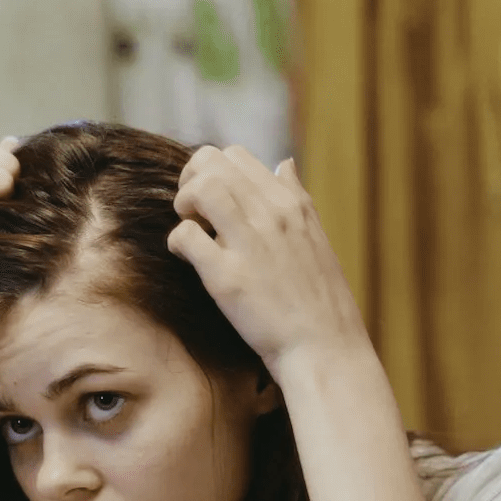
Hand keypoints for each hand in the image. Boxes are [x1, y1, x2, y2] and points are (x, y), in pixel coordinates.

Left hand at [166, 145, 370, 380]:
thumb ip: (295, 197)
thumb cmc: (316, 296)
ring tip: (191, 231)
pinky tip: (188, 259)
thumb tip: (284, 163)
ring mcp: (250, 243)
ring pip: (201, 188)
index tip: (211, 202)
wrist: (324, 345)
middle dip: (190, 182)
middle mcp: (272, 214)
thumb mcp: (314, 235)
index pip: (236, 155)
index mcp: (291, 202)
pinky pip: (185, 236)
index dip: (212, 172)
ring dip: (183, 206)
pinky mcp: (227, 276)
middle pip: (212, 162)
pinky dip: (177, 244)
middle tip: (192, 214)